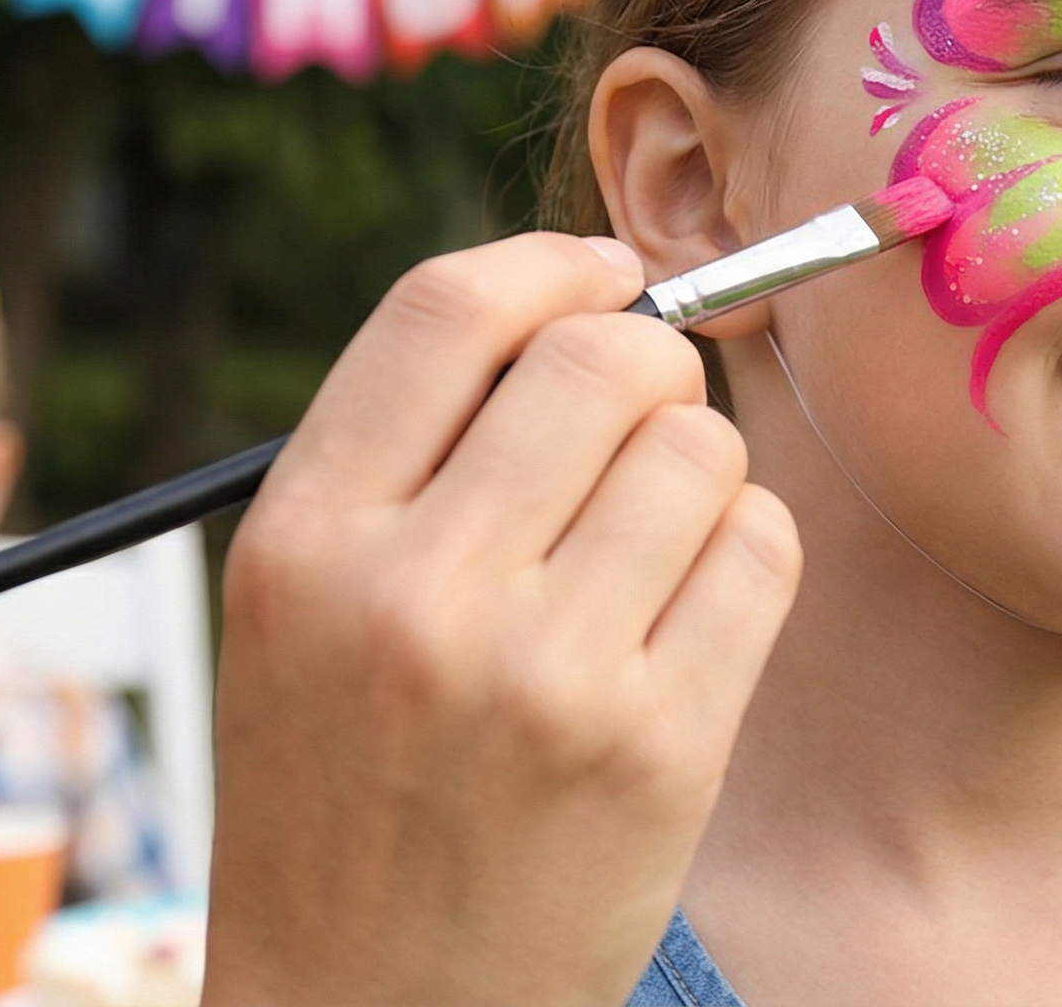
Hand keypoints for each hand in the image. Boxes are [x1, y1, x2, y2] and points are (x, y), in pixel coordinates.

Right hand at [202, 233, 802, 1006]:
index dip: (552, 265)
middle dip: (648, 364)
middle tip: (641, 420)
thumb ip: (408, 462)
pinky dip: (745, 555)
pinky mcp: (657, 747)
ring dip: (698, 473)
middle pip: (602, 358)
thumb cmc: (346, 797)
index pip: (448, 310)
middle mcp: (414, 592)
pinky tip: (688, 615)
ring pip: (701, 448)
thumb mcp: (300, 618)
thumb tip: (586, 307)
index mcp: (301, 541)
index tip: (603, 276)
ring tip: (648, 549)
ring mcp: (542, 672)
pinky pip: (760, 550)